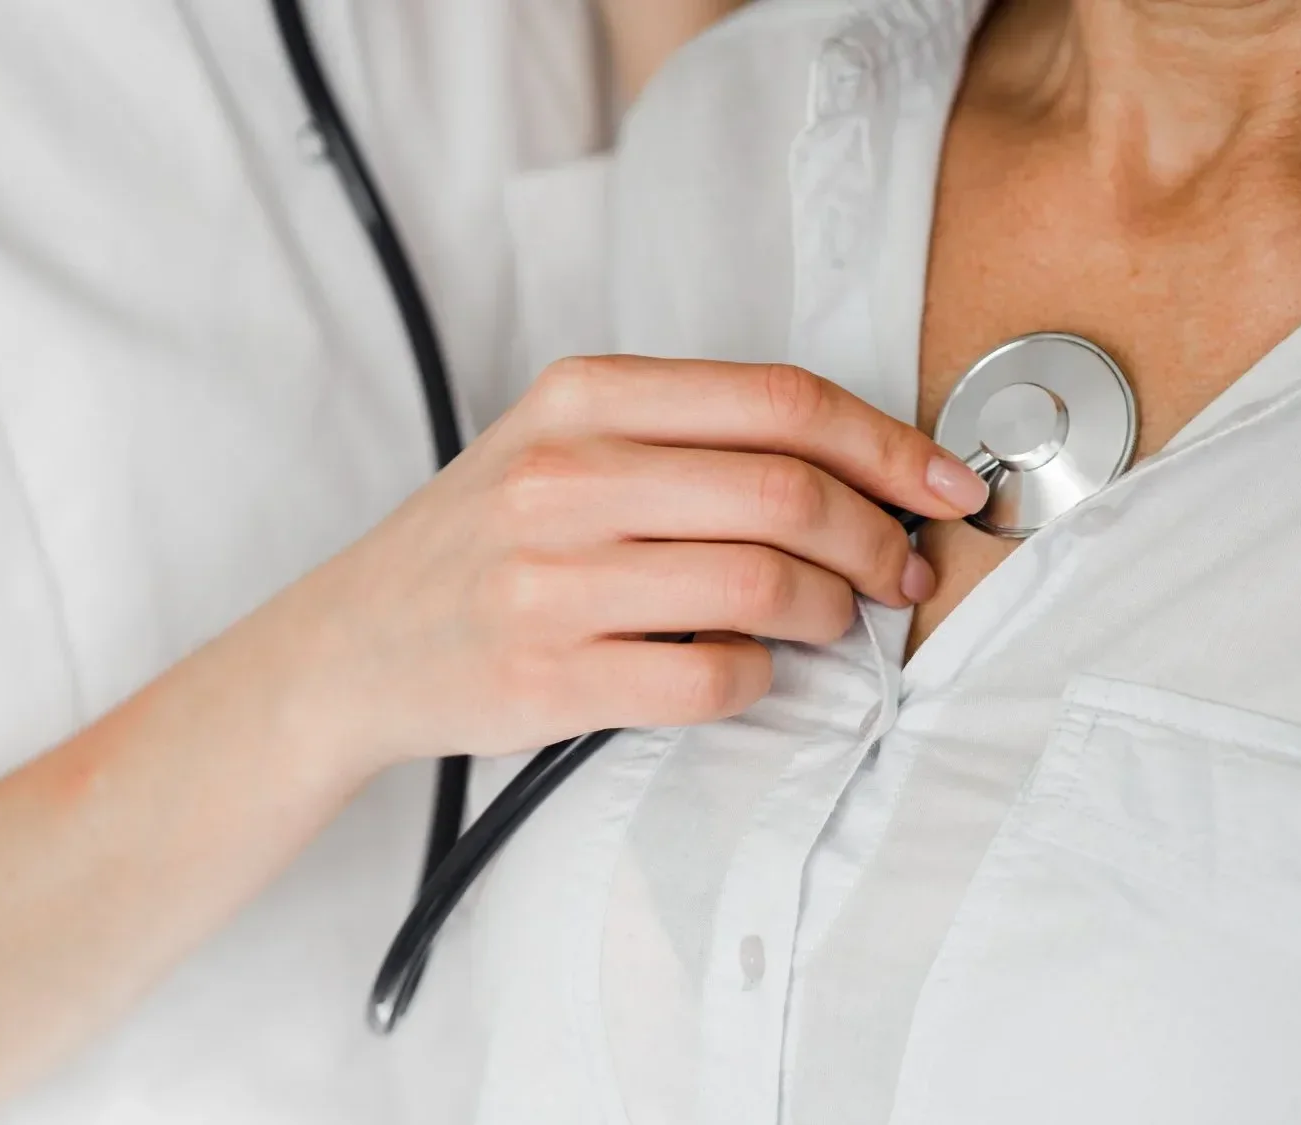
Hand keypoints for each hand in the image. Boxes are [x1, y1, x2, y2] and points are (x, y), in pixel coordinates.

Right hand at [282, 356, 988, 772]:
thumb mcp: (560, 445)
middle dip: (877, 540)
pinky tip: (750, 667)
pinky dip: (761, 678)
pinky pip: (714, 677)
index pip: (779, 401)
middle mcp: (563, 476)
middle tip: (898, 574)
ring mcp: (551, 579)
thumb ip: (687, 439)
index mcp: (580, 397)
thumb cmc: (483, 538)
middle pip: (788, 492)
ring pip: (763, 585)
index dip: (888, 446)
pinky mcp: (547, 676)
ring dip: (833, 612)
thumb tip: (855, 471)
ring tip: (832, 620)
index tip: (945, 485)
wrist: (354, 643)